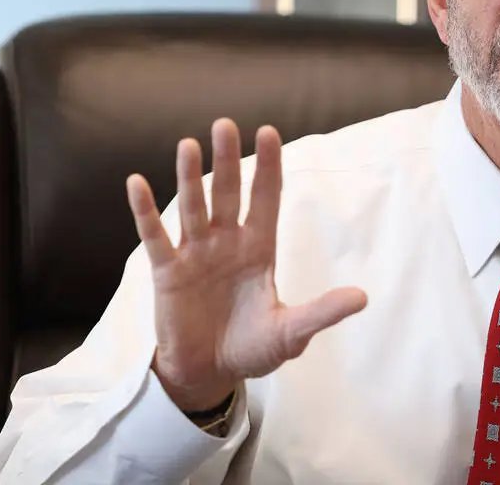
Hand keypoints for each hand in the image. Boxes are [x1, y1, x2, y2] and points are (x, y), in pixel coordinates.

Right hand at [126, 118, 367, 411]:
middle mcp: (227, 243)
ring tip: (188, 144)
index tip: (269, 132)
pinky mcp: (167, 272)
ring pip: (193, 206)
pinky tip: (136, 182)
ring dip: (189, 176)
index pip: (265, 199)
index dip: (267, 167)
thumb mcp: (291, 332)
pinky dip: (144, 210)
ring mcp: (195, 254)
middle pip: (228, 193)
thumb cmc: (253, 348)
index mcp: (259, 249)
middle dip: (227, 160)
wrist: (210, 374)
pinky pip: (154, 236)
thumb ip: (322, 312)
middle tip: (226, 124)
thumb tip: (362, 297)